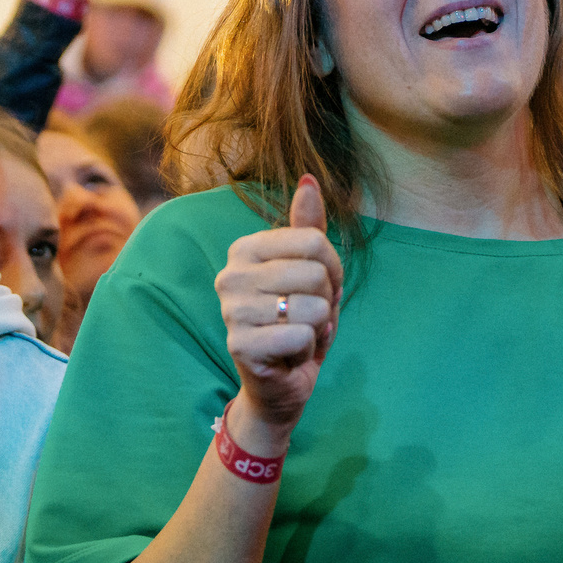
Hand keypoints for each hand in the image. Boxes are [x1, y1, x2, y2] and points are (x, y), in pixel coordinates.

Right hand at [217, 176, 342, 441]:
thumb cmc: (297, 321)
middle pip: (316, 272)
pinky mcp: (239, 345)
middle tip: (307, 317)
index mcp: (245, 249)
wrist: (282, 383)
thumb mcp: (311, 271)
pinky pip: (301, 335)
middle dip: (326, 301)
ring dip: (317, 327)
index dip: (332, 269)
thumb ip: (308, 227)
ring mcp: (231, 310)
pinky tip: (289, 354)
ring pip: (313, 306)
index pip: (315, 241)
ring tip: (297, 334)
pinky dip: (306, 349)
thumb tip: (309, 179)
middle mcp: (230, 274)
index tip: (320, 288)